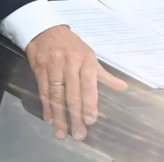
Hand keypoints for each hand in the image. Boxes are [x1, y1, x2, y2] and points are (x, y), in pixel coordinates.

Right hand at [25, 25, 127, 141]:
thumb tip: (123, 87)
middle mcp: (70, 62)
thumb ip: (104, 75)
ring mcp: (53, 65)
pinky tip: (50, 120)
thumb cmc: (71, 46)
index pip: (88, 85)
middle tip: (79, 134)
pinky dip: (47, 106)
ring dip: (59, 116)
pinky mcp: (39, 68)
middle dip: (75, 116)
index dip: (89, 103)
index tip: (91, 120)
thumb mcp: (90, 56)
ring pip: (57, 95)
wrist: (45, 29)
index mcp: (86, 59)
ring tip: (62, 133)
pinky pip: (44, 91)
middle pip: (72, 93)